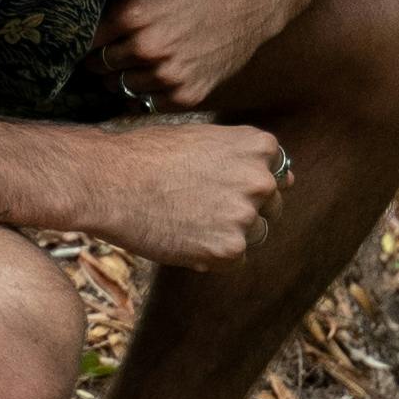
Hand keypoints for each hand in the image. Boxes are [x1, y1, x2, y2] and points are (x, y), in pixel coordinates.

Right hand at [92, 121, 293, 269]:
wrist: (109, 181)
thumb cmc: (149, 155)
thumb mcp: (205, 139)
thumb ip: (245, 157)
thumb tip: (288, 180)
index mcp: (259, 146)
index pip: (276, 173)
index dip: (244, 182)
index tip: (218, 185)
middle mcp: (261, 179)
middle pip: (270, 207)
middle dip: (241, 210)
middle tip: (198, 205)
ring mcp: (247, 215)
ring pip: (254, 235)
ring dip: (228, 234)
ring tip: (187, 219)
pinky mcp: (230, 249)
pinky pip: (234, 260)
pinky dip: (212, 256)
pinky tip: (183, 237)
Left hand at [101, 0, 317, 110]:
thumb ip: (129, 6)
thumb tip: (98, 23)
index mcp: (134, 14)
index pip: (89, 38)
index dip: (85, 39)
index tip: (84, 41)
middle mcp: (147, 48)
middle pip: (103, 66)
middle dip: (102, 60)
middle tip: (104, 56)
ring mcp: (169, 75)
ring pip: (123, 87)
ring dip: (122, 78)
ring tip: (127, 69)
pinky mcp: (190, 94)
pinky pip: (151, 105)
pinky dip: (147, 95)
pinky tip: (150, 81)